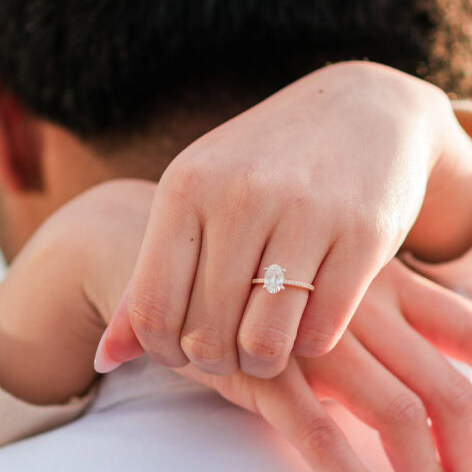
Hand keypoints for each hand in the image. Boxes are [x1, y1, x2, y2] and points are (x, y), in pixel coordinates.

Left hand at [96, 61, 471, 379]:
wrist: (367, 108)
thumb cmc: (265, 164)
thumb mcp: (197, 198)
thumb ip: (150, 276)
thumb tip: (104, 360)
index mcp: (187, 187)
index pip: (154, 309)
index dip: (164, 353)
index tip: (183, 355)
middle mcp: (241, 196)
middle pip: (208, 333)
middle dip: (217, 363)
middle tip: (230, 357)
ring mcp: (307, 213)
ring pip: (265, 341)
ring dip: (263, 363)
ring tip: (265, 352)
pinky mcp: (365, 234)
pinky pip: (322, 330)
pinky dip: (311, 344)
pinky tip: (306, 325)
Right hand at [182, 260, 471, 471]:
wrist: (170, 254)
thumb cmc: (262, 291)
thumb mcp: (333, 305)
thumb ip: (381, 345)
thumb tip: (432, 417)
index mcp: (391, 288)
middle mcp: (366, 309)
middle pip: (451, 392)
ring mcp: (318, 337)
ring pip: (401, 415)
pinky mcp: (266, 369)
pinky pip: (322, 434)